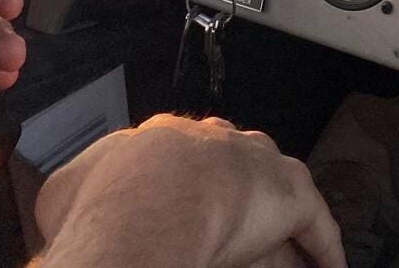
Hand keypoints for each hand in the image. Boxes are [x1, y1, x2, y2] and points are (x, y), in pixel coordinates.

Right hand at [35, 115, 343, 267]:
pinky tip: (331, 267)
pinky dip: (322, 246)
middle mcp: (213, 142)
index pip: (179, 161)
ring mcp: (255, 162)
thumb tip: (66, 211)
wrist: (148, 201)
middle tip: (236, 241)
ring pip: (273, 192)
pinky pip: (314, 223)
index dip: (182, 190)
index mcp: (160, 142)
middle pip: (233, 170)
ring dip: (278, 224)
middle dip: (236, 199)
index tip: (184, 216)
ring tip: (282, 258)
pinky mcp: (289, 195)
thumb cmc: (107, 203)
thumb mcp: (66, 195)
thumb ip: (76, 195)